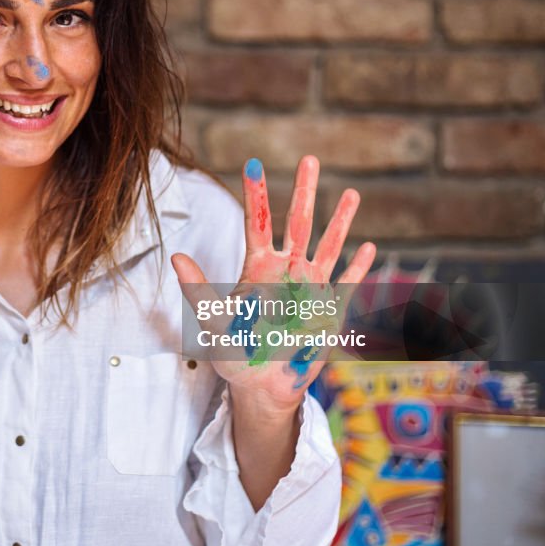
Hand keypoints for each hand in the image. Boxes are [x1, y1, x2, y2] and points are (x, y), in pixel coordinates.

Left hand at [172, 156, 375, 415]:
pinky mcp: (329, 311)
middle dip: (304, 191)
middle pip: (298, 223)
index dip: (256, 195)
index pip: (258, 223)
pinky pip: (347, 285)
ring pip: (328, 246)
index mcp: (257, 269)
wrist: (262, 387)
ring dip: (339, 220)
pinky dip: (358, 268)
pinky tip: (369, 247)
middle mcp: (286, 271)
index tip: (253, 164)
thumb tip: (176, 256)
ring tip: (350, 192)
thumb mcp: (212, 320)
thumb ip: (198, 288)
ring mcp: (311, 288)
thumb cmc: (234, 353)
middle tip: (310, 159)